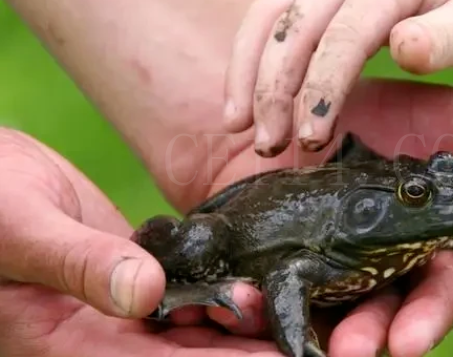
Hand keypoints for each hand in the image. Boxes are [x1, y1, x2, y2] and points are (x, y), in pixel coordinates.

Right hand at [0, 129, 282, 356]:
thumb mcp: (23, 231)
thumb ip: (81, 263)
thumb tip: (145, 293)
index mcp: (70, 346)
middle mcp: (102, 335)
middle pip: (187, 354)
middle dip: (242, 348)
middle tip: (302, 339)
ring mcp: (120, 303)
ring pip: (191, 322)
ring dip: (235, 314)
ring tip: (281, 298)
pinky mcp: (134, 270)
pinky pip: (183, 285)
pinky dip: (214, 281)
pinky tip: (253, 269)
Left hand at [200, 78, 452, 356]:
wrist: (298, 100)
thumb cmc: (382, 114)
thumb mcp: (446, 129)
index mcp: (424, 246)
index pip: (436, 293)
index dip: (430, 317)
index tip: (410, 339)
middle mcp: (380, 266)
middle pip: (386, 316)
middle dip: (376, 334)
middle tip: (358, 351)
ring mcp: (331, 269)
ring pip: (335, 316)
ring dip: (327, 331)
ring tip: (315, 341)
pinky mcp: (284, 266)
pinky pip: (279, 298)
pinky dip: (269, 308)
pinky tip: (253, 304)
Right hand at [222, 0, 452, 155]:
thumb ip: (452, 36)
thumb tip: (405, 48)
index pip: (346, 32)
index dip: (323, 85)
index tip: (312, 137)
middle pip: (295, 25)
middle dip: (275, 88)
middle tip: (269, 146)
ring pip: (270, 18)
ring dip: (249, 72)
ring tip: (239, 126)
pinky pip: (270, 18)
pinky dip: (248, 57)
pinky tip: (242, 99)